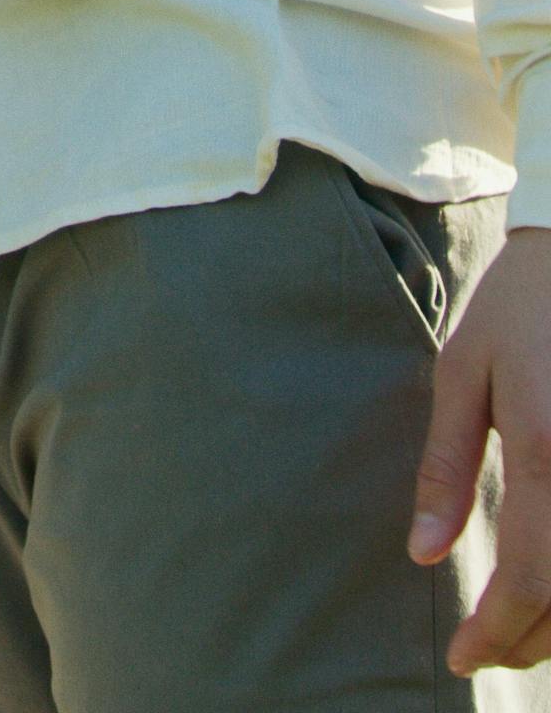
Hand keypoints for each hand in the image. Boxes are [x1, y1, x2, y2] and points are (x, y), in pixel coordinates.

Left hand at [411, 223, 550, 667]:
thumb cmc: (519, 304)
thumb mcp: (464, 370)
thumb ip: (445, 466)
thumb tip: (422, 554)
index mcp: (544, 447)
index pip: (530, 579)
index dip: (498, 632)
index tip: (463, 656)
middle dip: (529, 641)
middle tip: (485, 650)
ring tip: (517, 631)